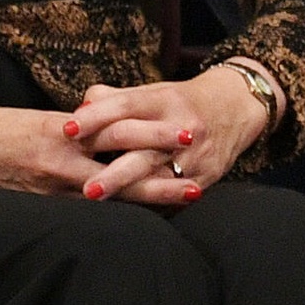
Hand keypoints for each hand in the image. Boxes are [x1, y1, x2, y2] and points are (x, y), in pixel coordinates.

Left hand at [64, 64, 276, 205]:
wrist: (237, 107)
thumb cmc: (182, 101)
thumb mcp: (153, 92)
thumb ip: (115, 99)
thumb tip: (80, 108)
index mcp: (165, 100)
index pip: (128, 106)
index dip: (98, 117)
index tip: (68, 129)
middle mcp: (183, 126)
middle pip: (144, 148)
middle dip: (116, 170)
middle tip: (86, 187)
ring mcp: (196, 153)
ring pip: (159, 176)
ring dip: (129, 190)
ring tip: (100, 200)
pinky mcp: (206, 175)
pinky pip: (175, 193)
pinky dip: (151, 202)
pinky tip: (127, 213)